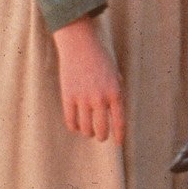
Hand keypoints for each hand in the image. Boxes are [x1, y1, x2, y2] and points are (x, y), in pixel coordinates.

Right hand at [53, 18, 125, 144]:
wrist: (80, 45)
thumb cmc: (100, 58)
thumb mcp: (115, 74)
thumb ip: (116, 92)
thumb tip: (114, 112)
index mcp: (116, 92)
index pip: (119, 122)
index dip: (119, 135)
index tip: (118, 143)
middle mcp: (100, 98)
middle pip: (102, 129)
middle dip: (102, 136)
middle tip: (101, 136)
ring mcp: (83, 98)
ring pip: (86, 128)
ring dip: (88, 132)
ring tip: (88, 131)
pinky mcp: (68, 97)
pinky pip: (71, 121)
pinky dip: (74, 127)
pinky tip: (76, 126)